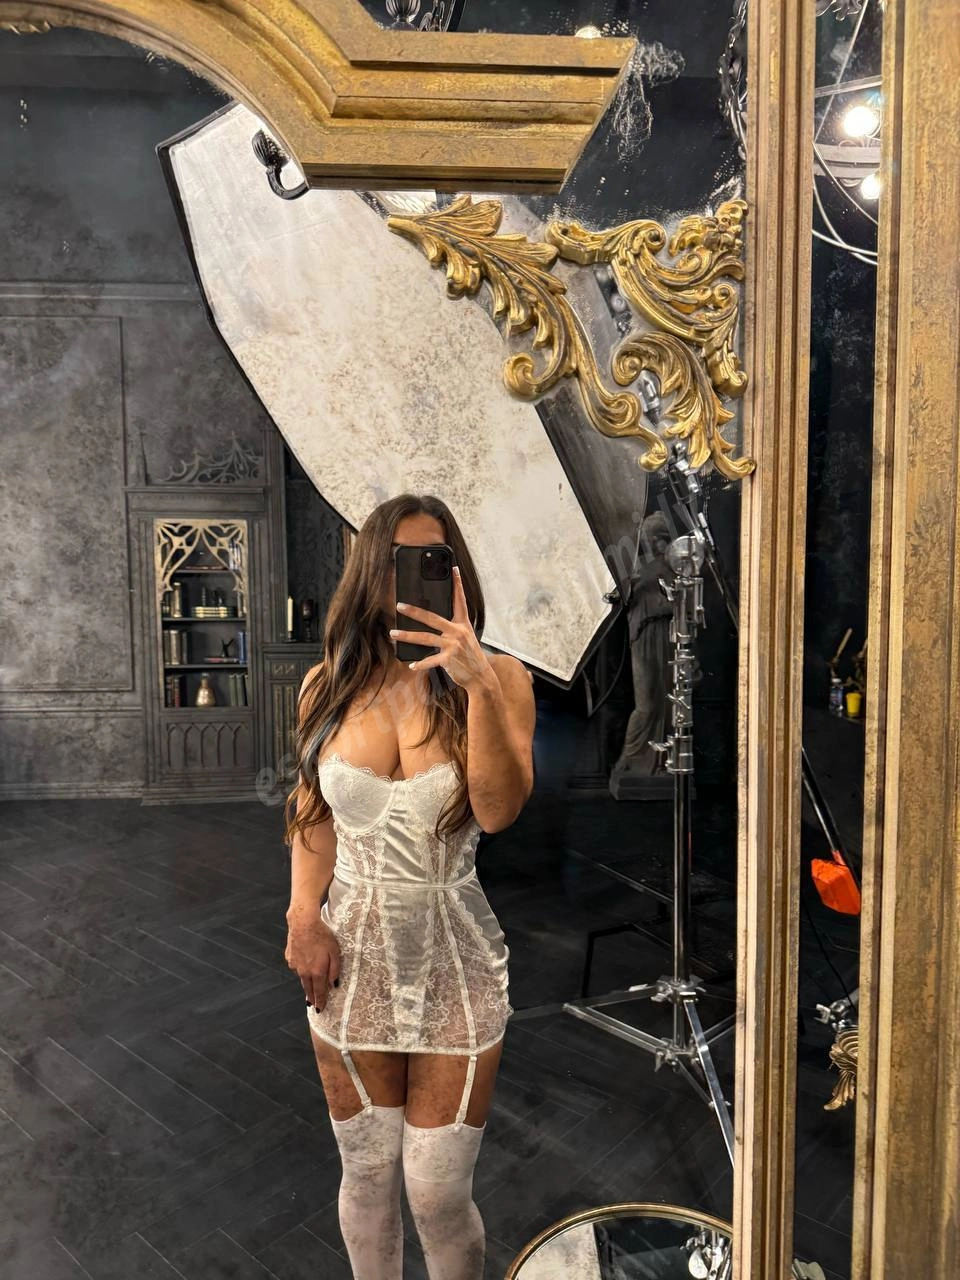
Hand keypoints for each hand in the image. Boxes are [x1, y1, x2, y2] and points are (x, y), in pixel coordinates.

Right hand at [285, 911, 340, 1011]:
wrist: (303, 923)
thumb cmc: (322, 936)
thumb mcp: (335, 952)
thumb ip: (335, 970)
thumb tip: (334, 984)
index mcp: (317, 972)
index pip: (319, 992)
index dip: (320, 1002)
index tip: (320, 1010)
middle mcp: (304, 972)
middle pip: (308, 989)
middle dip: (311, 997)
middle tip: (312, 1005)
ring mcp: (295, 965)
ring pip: (302, 977)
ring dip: (307, 982)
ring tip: (310, 985)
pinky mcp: (289, 958)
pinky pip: (297, 967)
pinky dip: (302, 968)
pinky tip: (306, 962)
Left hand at [389, 565, 493, 690]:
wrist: (481, 676)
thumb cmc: (470, 655)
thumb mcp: (465, 637)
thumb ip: (452, 628)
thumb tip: (431, 621)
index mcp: (463, 624)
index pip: (459, 600)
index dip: (457, 584)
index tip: (453, 569)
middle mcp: (458, 632)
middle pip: (432, 618)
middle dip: (414, 611)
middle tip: (400, 605)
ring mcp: (453, 646)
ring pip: (425, 638)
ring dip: (407, 636)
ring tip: (393, 634)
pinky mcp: (449, 660)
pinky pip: (431, 660)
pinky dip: (420, 664)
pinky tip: (411, 665)